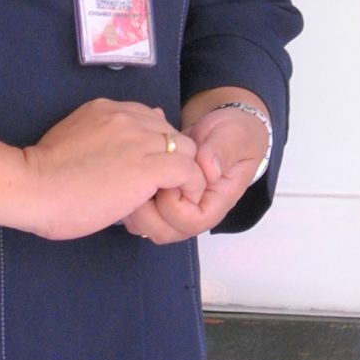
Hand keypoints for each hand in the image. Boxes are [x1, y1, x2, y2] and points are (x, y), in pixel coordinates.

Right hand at [19, 98, 201, 239]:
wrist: (33, 187)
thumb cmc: (44, 174)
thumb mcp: (74, 139)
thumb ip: (102, 134)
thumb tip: (127, 135)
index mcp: (107, 109)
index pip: (151, 119)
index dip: (153, 146)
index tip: (144, 168)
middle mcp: (127, 117)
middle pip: (172, 132)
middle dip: (171, 157)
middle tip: (159, 185)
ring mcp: (140, 140)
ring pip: (186, 150)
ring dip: (183, 172)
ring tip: (169, 195)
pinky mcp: (149, 167)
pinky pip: (189, 172)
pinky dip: (189, 187)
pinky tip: (175, 201)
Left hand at [122, 100, 267, 243]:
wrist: (221, 127)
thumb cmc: (233, 134)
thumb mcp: (233, 137)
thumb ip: (222, 152)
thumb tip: (207, 169)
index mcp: (214, 203)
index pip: (191, 223)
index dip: (175, 204)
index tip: (168, 176)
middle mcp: (191, 212)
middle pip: (163, 232)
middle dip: (146, 209)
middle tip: (140, 176)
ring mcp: (172, 208)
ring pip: (143, 225)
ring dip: (131, 202)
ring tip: (129, 173)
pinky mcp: (156, 197)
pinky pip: (135, 210)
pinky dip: (125, 194)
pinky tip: (126, 170)